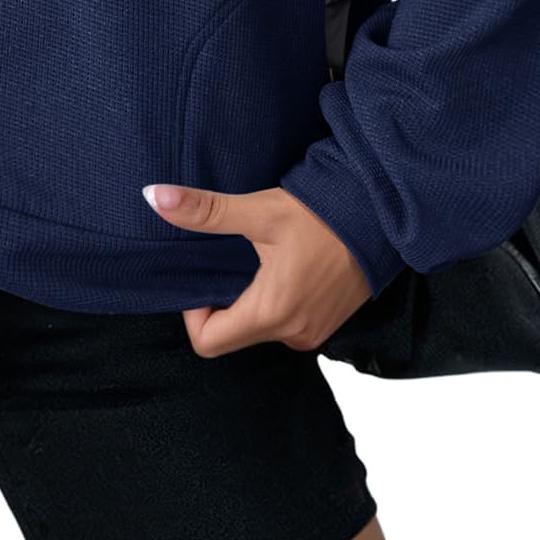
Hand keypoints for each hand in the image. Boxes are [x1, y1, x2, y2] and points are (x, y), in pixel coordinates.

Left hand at [141, 181, 373, 357]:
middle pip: (232, 334)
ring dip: (247, 299)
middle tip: (225, 259)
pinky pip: (284, 323)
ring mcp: (313, 332)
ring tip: (255, 258)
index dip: (193, 310)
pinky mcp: (327, 323)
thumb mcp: (260, 211)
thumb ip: (206, 211)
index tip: (202, 275)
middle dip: (220, 301)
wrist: (383, 215)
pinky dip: (273, 300)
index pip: (208, 341)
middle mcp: (293, 334)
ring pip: (258, 327)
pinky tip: (281, 264)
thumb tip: (155, 197)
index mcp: (272, 314)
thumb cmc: (324, 214)